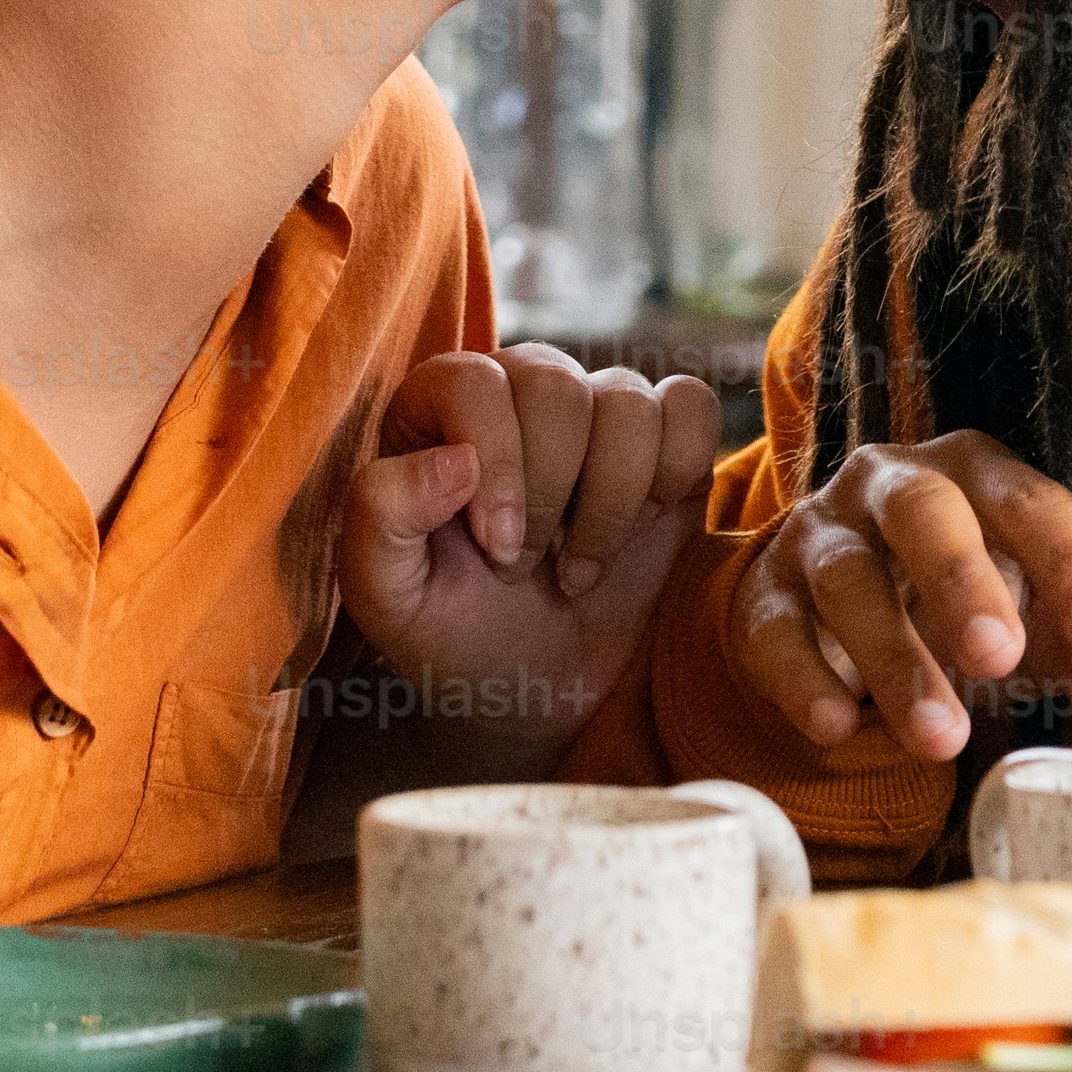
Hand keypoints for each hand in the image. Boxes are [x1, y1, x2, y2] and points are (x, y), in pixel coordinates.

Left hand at [344, 342, 722, 752]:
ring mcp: (598, 410)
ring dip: (610, 500)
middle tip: (529, 565)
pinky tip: (641, 529)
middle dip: (549, 494)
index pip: (473, 380)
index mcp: (436, 409)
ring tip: (579, 567)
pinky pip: (691, 409)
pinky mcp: (668, 440)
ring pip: (627, 400)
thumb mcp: (386, 596)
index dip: (494, 461)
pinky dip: (675, 471)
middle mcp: (519, 390)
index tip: (500, 550)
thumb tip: (453, 459)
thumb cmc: (454, 634)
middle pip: (554, 387)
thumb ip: (380, 515)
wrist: (538, 691)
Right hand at [716, 431, 1071, 768]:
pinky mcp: (763, 595)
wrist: (827, 598)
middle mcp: (889, 486)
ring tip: (943, 739)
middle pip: (924, 509)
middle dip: (963, 579)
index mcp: (972, 473)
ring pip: (848, 578)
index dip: (1070, 567)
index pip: (1031, 504)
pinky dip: (803, 679)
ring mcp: (819, 536)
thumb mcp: (1025, 614)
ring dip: (895, 659)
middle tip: (999, 658)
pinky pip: (775, 629)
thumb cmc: (950, 598)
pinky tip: (837, 728)